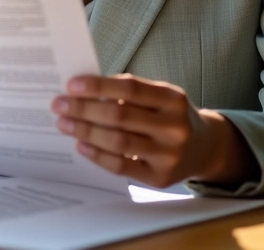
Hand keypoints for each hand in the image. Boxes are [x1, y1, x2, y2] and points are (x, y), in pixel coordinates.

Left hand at [51, 74, 257, 188]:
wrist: (205, 147)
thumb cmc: (169, 114)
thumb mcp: (160, 96)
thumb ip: (129, 92)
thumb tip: (83, 90)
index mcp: (173, 98)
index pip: (130, 88)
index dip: (99, 86)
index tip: (72, 84)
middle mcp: (175, 127)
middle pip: (120, 116)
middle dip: (84, 109)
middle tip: (59, 105)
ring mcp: (169, 155)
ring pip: (119, 142)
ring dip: (86, 132)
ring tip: (64, 124)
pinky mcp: (161, 178)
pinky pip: (123, 167)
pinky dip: (98, 155)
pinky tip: (81, 145)